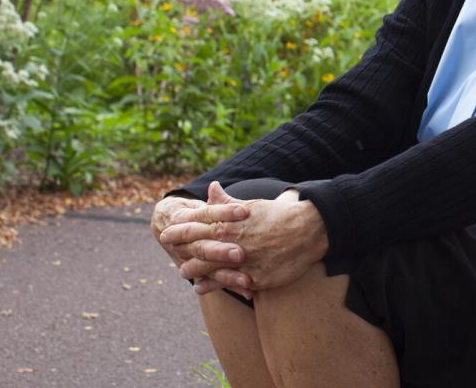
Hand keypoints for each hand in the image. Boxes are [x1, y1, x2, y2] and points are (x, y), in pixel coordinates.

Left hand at [160, 182, 329, 295]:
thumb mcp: (250, 205)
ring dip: (193, 270)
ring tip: (182, 272)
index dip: (180, 229)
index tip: (167, 230)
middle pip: (199, 248)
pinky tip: (201, 288)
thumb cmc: (279, 215)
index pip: (198, 226)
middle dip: (181, 248)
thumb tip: (212, 187)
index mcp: (231, 224)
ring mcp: (243, 262)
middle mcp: (233, 243)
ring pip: (210, 269)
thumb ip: (227, 202)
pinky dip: (214, 286)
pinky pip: (229, 284)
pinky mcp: (255, 278)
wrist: (309, 230)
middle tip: (167, 248)